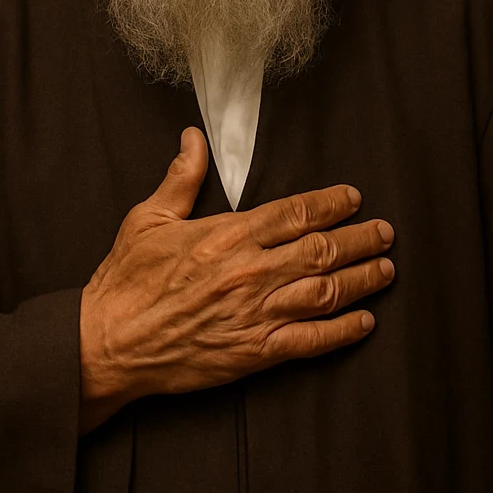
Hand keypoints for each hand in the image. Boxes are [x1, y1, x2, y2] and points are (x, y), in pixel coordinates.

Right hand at [78, 127, 394, 432]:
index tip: (352, 198)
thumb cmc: (125, 282)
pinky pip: (310, 341)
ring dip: (362, 280)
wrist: (107, 342)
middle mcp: (249, 273)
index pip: (295, 212)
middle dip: (360, 239)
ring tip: (385, 269)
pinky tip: (363, 323)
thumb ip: (180, 178)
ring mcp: (255, 314)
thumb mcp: (148, 218)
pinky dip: (342, 332)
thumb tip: (193, 139)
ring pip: (325, 292)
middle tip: (384, 232)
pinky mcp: (253, 353)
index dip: (331, 203)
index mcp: (227, 236)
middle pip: (322, 250)